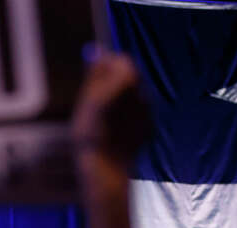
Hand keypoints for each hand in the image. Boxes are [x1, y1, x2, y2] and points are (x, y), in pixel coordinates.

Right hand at [71, 53, 148, 168]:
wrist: (105, 168)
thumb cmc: (92, 131)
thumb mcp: (87, 98)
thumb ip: (96, 72)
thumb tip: (97, 51)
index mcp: (129, 81)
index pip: (120, 60)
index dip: (105, 66)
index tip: (92, 78)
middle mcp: (144, 93)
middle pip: (128, 79)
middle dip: (113, 85)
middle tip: (94, 100)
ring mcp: (149, 113)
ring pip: (132, 98)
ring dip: (119, 102)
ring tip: (101, 119)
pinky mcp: (149, 129)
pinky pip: (137, 115)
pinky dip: (126, 118)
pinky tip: (112, 131)